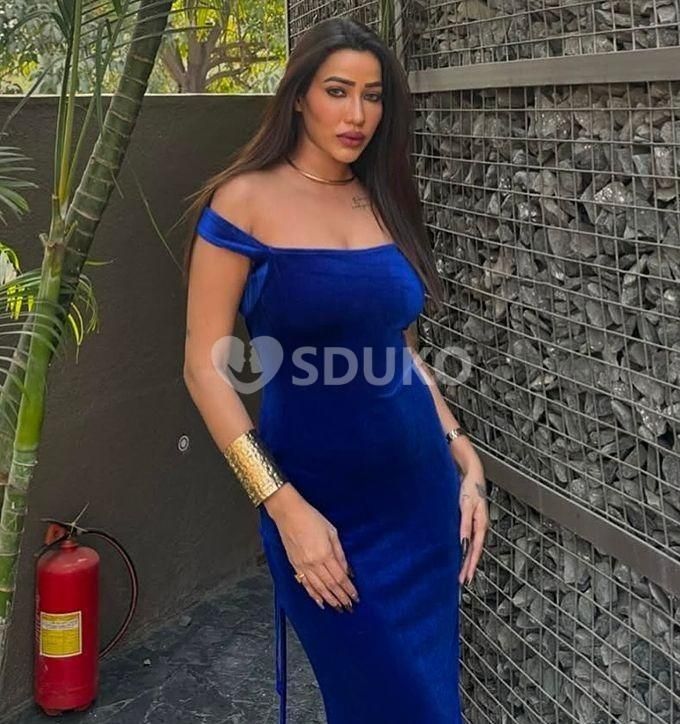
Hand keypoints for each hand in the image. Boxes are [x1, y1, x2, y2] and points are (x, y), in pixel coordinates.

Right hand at [270, 493, 358, 611]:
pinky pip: (305, 584)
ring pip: (318, 588)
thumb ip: (340, 553)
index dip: (348, 589)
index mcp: (325, 554)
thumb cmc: (311, 518)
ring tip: (338, 608)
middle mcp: (313, 563)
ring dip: (329, 599)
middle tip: (349, 607)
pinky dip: (313, 595)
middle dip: (341, 598)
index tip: (355, 597)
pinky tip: (320, 601)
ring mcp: (302, 566)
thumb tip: (347, 570)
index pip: (340, 577)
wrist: (288, 514)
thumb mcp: (331, 531)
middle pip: (330, 586)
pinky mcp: (295, 565)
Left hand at [458, 465, 488, 584]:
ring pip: (472, 546)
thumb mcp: (465, 505)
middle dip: (469, 566)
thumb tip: (463, 542)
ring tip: (461, 572)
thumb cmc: (470, 487)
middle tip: (462, 581)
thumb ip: (464, 524)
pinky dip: (465, 548)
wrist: (472, 473)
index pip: (475, 550)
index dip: (471, 565)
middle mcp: (480, 526)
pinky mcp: (470, 520)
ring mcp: (476, 524)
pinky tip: (460, 552)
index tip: (466, 578)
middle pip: (474, 551)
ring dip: (466, 559)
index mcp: (481, 524)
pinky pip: (468, 538)